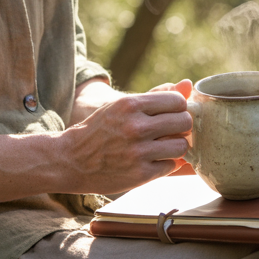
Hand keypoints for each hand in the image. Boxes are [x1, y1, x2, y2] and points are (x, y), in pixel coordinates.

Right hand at [54, 83, 192, 193]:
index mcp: (131, 105)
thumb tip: (187, 84)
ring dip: (176, 148)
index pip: (177, 101)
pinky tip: (152, 161)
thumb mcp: (122, 107)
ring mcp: (138, 152)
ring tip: (163, 148)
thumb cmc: (100, 130)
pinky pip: (171, 166)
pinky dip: (165, 164)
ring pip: (181, 146)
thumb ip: (156, 96)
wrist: (70, 160)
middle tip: (170, 132)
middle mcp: (135, 127)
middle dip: (181, 127)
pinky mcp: (140, 174)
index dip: (178, 109)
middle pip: (184, 122)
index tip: (171, 115)